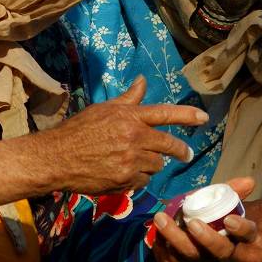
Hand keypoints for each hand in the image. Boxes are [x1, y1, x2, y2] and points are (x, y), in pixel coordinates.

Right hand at [49, 75, 207, 193]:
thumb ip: (128, 98)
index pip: (165, 113)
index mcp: (129, 116)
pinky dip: (138, 178)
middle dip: (180, 150)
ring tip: (134, 160)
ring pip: (157, 164)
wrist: (57, 157)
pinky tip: (123, 173)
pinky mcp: (125, 180)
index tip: (204, 118)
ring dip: (151, 163)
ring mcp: (130, 160)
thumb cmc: (79, 130)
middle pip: (168, 144)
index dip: (187, 115)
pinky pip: (144, 181)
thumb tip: (142, 80)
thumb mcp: (104, 109)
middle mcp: (133, 137)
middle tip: (185, 154)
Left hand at [152, 177, 257, 261]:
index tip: (229, 219)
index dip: (239, 231)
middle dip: (204, 237)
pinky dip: (160, 247)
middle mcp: (216, 257)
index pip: (244, 237)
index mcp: (229, 242)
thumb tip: (249, 180)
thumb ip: (231, 195)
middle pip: (214, 251)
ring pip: (187, 257)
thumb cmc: (206, 225)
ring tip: (160, 218)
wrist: (188, 249)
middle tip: (191, 221)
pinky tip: (156, 234)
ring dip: (172, 237)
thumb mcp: (217, 210)